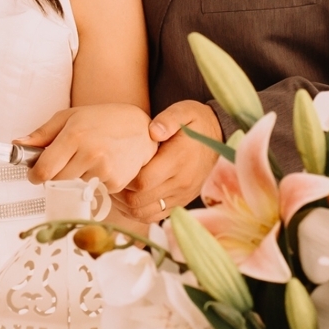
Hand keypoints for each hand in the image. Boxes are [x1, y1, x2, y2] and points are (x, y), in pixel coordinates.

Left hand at [17, 103, 158, 192]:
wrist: (141, 129)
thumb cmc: (103, 120)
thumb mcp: (70, 117)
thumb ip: (42, 133)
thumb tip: (17, 144)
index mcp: (74, 136)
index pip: (43, 170)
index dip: (35, 175)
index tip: (35, 173)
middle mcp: (89, 154)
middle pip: (56, 180)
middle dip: (57, 172)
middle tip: (69, 158)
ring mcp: (104, 170)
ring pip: (74, 185)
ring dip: (77, 175)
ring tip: (91, 156)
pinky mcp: (116, 182)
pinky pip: (93, 188)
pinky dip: (94, 180)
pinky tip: (105, 164)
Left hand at [116, 100, 221, 221]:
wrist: (219, 137)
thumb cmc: (195, 123)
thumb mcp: (184, 111)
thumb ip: (168, 119)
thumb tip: (153, 131)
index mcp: (178, 161)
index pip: (142, 182)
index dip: (123, 179)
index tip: (115, 167)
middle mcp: (180, 183)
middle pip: (139, 201)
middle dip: (119, 194)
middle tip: (109, 179)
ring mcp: (181, 196)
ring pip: (144, 214)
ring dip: (125, 206)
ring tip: (116, 189)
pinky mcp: (181, 202)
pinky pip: (154, 216)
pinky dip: (137, 212)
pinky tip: (129, 198)